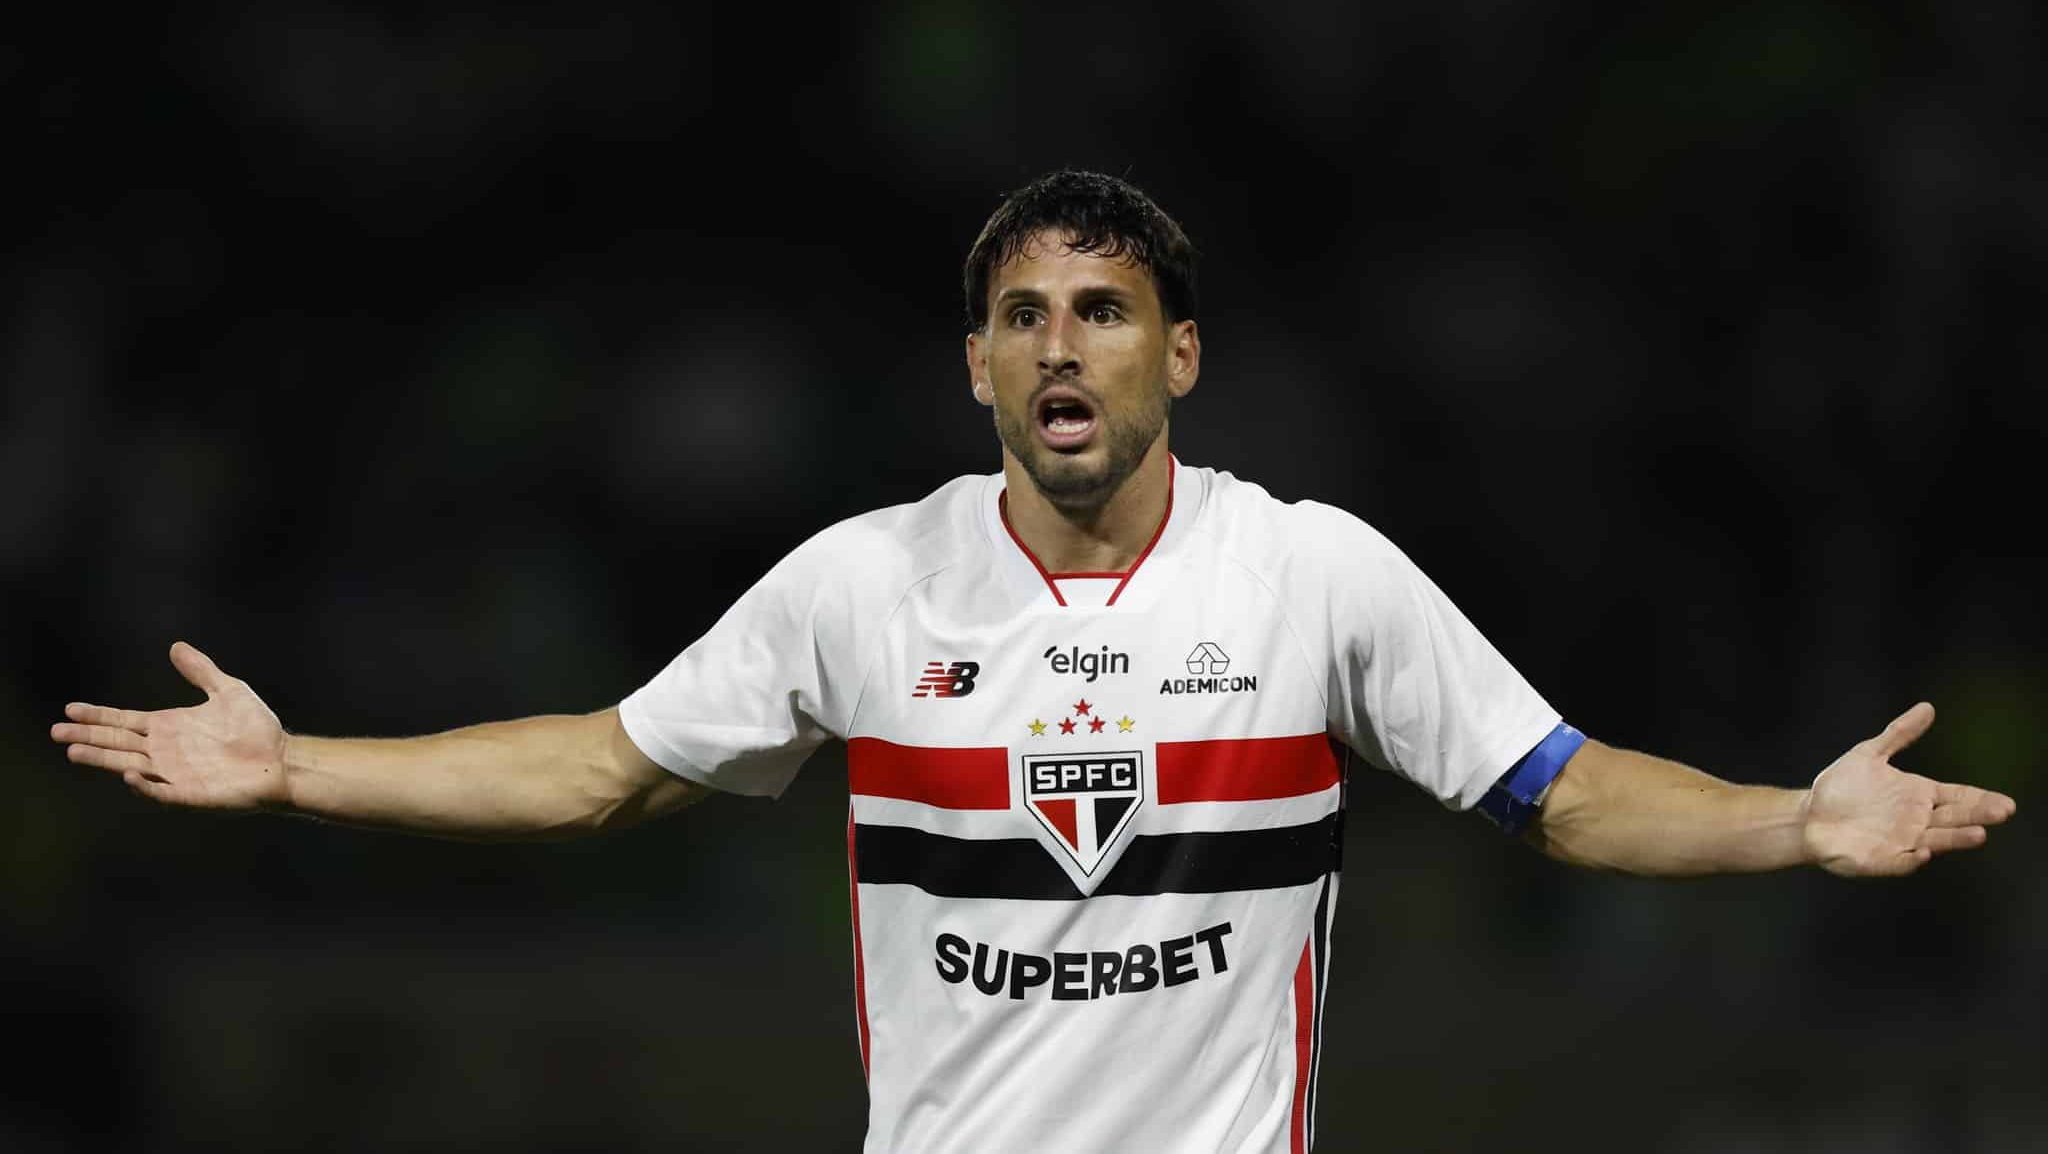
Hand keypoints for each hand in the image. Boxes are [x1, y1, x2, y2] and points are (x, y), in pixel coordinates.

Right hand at [50, 641, 289, 809]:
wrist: (282, 759)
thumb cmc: (257, 729)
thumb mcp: (228, 691)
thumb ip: (200, 671)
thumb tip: (175, 646)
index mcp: (169, 727)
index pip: (124, 721)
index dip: (98, 716)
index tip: (70, 710)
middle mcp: (165, 750)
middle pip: (118, 742)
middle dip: (88, 737)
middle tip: (56, 732)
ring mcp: (175, 773)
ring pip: (129, 765)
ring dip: (104, 759)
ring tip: (75, 751)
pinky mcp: (190, 793)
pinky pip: (161, 791)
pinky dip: (144, 785)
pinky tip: (129, 773)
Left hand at [1802, 702, 2016, 876]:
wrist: (1809, 816)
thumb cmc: (1842, 787)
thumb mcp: (1869, 754)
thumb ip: (1899, 733)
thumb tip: (1927, 707)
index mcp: (1919, 795)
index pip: (1958, 796)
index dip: (1980, 798)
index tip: (2006, 801)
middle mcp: (1917, 820)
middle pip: (1955, 818)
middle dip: (1979, 815)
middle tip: (2002, 812)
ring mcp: (1903, 841)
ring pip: (1937, 841)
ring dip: (1956, 838)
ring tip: (1978, 834)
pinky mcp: (1883, 860)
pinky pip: (1902, 862)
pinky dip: (1913, 858)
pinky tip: (1922, 852)